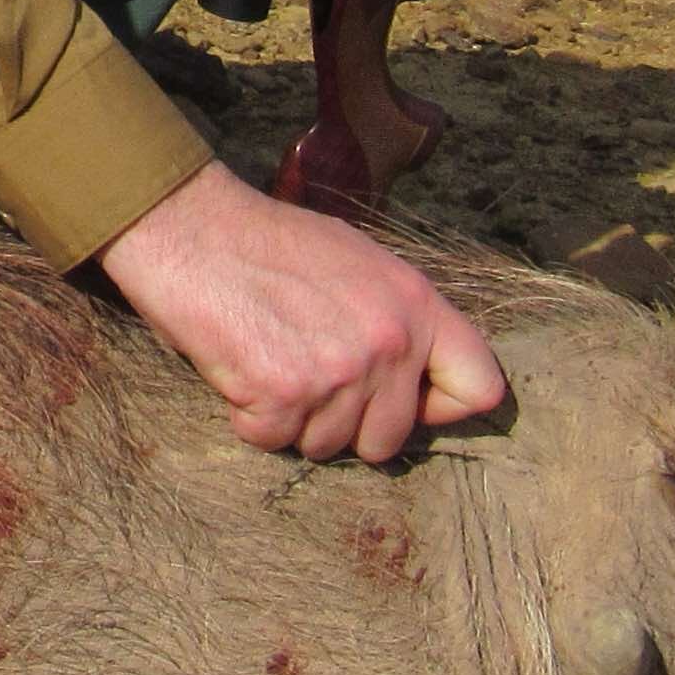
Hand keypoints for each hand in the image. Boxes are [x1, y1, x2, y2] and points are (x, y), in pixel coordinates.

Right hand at [97, 159, 508, 461]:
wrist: (194, 227)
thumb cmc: (269, 243)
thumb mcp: (359, 264)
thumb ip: (398, 320)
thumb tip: (417, 381)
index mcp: (418, 305)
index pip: (480, 389)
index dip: (440, 408)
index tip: (404, 402)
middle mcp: (390, 342)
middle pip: (390, 440)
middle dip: (347, 425)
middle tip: (309, 380)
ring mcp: (339, 372)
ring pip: (327, 446)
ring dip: (293, 420)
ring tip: (269, 360)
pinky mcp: (284, 394)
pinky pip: (272, 441)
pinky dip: (249, 417)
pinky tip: (239, 368)